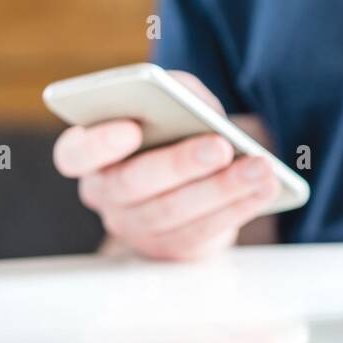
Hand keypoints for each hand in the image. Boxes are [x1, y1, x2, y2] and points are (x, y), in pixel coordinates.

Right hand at [52, 71, 279, 259]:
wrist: (194, 174)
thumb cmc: (175, 128)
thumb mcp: (174, 103)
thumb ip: (177, 94)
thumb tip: (194, 105)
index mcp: (91, 154)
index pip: (75, 154)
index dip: (98, 143)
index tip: (131, 127)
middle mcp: (105, 193)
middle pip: (133, 185)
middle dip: (180, 164)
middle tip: (220, 147)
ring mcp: (135, 227)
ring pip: (174, 213)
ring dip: (223, 189)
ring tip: (261, 167)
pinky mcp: (171, 248)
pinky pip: (203, 232)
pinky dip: (239, 207)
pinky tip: (267, 188)